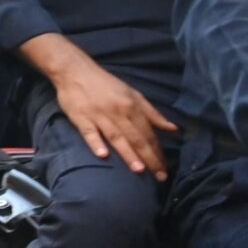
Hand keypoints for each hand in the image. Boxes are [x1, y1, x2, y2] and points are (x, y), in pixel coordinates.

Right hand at [52, 58, 178, 178]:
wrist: (74, 70)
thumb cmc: (106, 85)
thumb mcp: (133, 94)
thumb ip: (152, 113)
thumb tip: (173, 129)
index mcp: (131, 106)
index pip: (148, 133)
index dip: (158, 151)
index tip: (165, 168)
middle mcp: (117, 111)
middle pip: (135, 138)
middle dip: (149, 158)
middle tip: (159, 177)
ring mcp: (98, 115)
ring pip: (116, 137)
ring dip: (128, 153)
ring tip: (139, 170)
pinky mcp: (80, 117)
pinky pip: (89, 132)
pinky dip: (95, 142)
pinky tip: (102, 155)